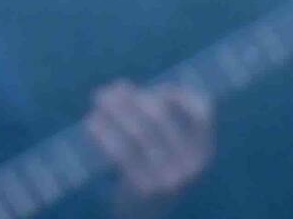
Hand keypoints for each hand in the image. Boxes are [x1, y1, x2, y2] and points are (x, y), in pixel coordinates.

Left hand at [86, 80, 212, 216]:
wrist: (144, 217)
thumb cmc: (150, 172)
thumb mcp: (166, 151)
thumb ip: (152, 120)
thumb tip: (120, 86)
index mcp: (201, 152)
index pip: (201, 113)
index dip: (178, 95)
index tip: (155, 89)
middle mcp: (190, 164)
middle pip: (159, 118)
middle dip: (131, 98)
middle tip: (107, 91)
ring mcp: (169, 178)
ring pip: (138, 132)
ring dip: (114, 110)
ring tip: (97, 98)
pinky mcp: (144, 188)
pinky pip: (121, 152)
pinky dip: (104, 133)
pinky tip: (90, 122)